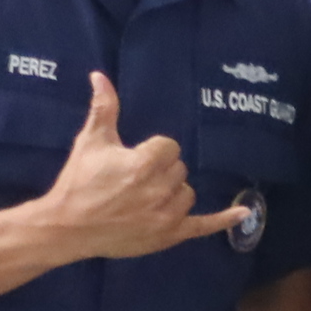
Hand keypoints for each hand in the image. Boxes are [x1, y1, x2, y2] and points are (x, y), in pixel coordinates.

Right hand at [37, 73, 245, 259]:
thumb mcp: (91, 142)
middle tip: (131, 181)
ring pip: (188, 192)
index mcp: (143, 164)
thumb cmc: (78, 182)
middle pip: (179, 169)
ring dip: (172, 192)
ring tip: (141, 198)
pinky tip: (244, 212)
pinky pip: (204, 225)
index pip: (169, 147)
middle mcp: (159, 189)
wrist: (65, 228)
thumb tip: (100, 76)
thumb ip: (103, 108)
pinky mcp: (170, 235)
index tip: (131, 160)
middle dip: (159, 171)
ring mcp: (167, 214)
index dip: (151, 152)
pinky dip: (225, 220)